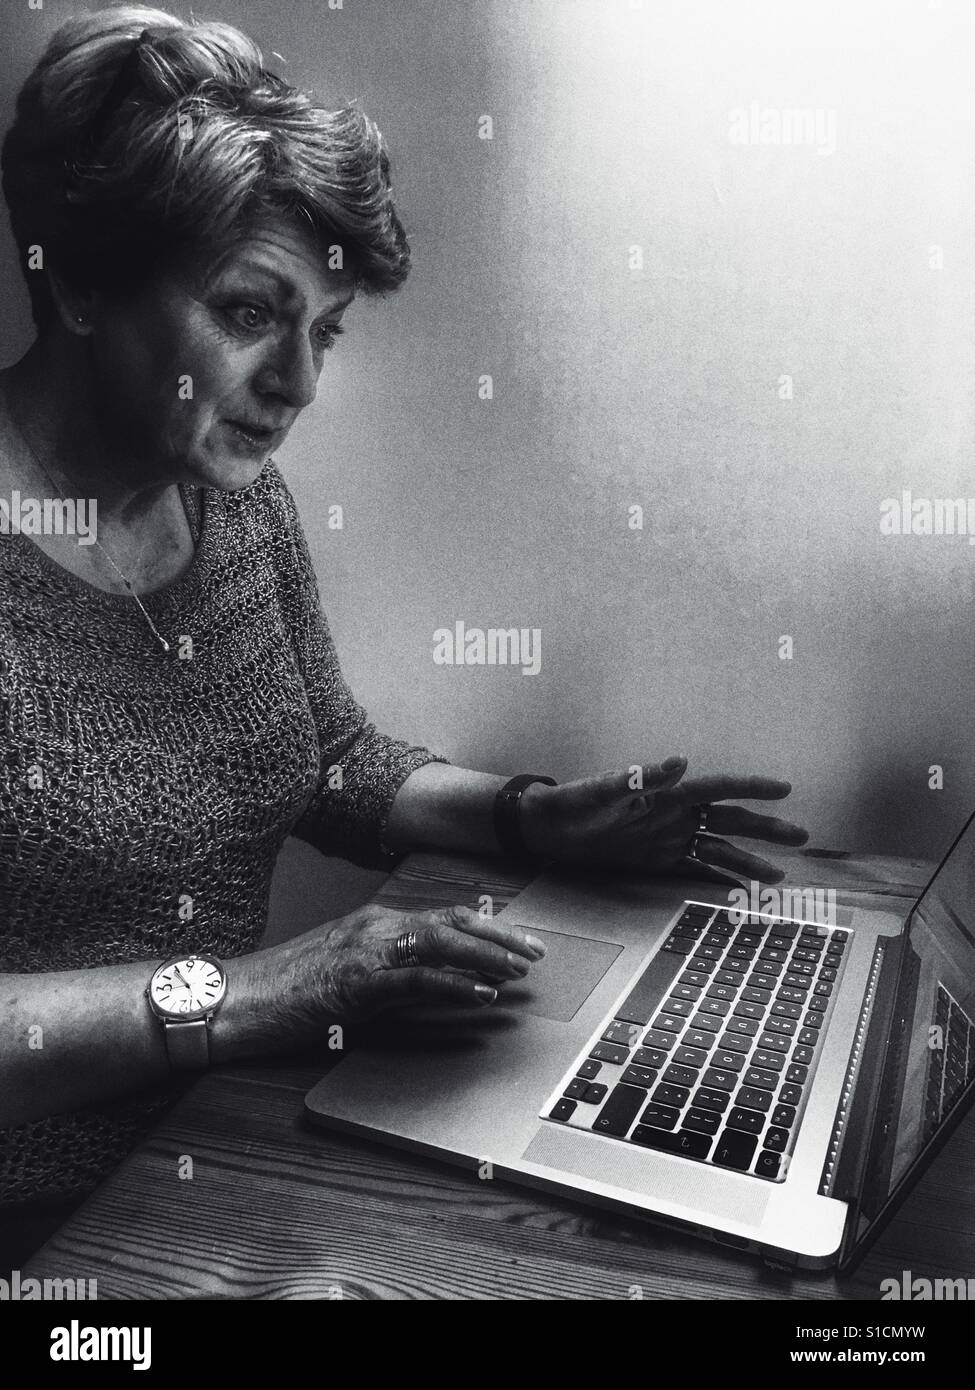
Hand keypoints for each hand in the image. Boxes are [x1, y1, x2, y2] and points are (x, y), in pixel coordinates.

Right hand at [218, 905, 545, 1059]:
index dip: (489, 926)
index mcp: (375, 923)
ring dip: (488, 955)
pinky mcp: (355, 982)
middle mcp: (376, 927)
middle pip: (453, 922)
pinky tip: (482, 992)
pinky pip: (416, 979)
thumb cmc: (284, 991)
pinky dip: (455, 983)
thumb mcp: (347, 974)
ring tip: (520, 970)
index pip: (445, 916)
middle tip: (537, 953)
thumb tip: (440, 984)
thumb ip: (391, 973)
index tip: (522, 940)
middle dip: (501, 937)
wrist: (233, 999)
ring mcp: (366, 951)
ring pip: (441, 941)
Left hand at [519, 757, 807, 882]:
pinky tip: (743, 890)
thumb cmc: (574, 802)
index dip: (752, 788)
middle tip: (801, 836)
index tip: (784, 789)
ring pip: (720, 848)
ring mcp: (670, 837)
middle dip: (765, 828)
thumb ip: (641, 778)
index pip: (718, 787)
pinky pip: (697, 869)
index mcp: (667, 793)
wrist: (549, 828)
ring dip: (749, 860)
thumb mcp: (604, 789)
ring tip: (780, 875)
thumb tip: (679, 760)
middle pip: (730, 819)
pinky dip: (721, 879)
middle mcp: (676, 814)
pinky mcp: (659, 859)